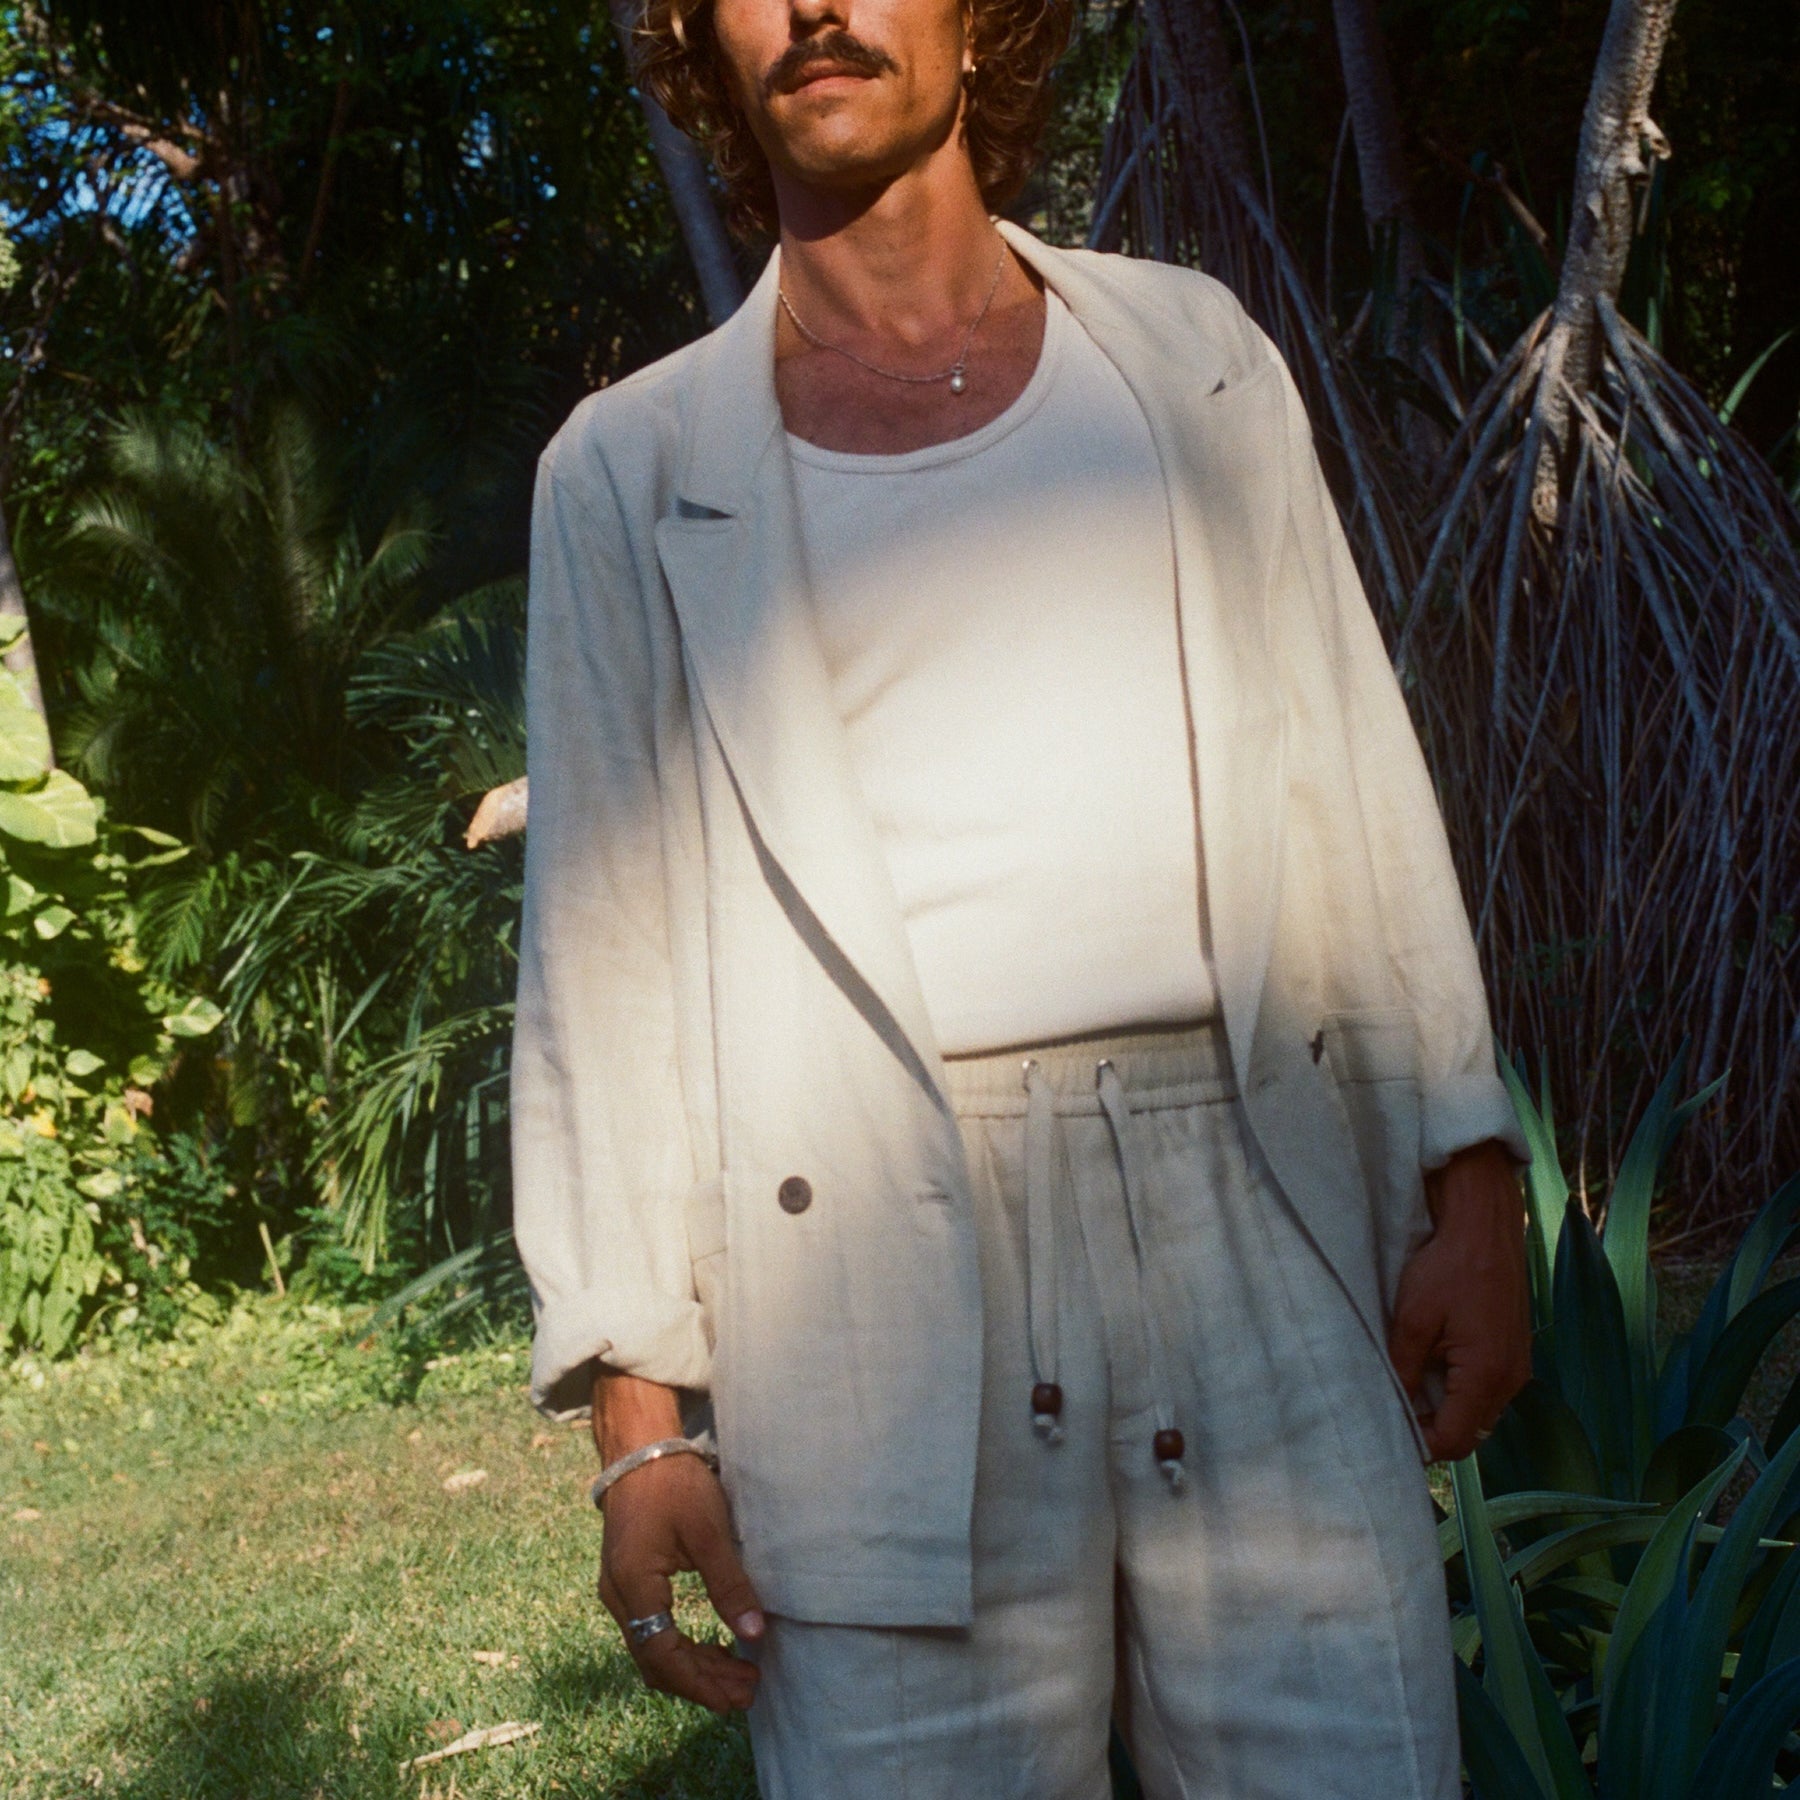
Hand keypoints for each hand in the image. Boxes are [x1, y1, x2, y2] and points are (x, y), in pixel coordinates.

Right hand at [591, 1370, 764, 1713]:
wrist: (640, 1449)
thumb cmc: (674, 1483)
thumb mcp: (709, 1531)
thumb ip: (730, 1584)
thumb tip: (756, 1634)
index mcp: (633, 1586)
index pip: (662, 1655)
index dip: (700, 1683)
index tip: (737, 1695)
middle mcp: (617, 1596)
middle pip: (655, 1660)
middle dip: (701, 1682)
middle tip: (748, 1691)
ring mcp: (618, 1590)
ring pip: (652, 1649)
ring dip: (693, 1667)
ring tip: (739, 1675)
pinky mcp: (627, 1581)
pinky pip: (651, 1630)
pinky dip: (682, 1646)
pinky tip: (715, 1647)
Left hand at [1386, 1138, 1531, 1462]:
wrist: (1485, 1229)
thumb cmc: (1447, 1269)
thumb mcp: (1413, 1321)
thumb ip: (1405, 1371)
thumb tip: (1397, 1409)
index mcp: (1487, 1376)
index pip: (1454, 1441)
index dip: (1421, 1443)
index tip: (1391, 1427)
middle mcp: (1511, 1381)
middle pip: (1470, 1433)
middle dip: (1434, 1429)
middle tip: (1397, 1408)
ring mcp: (1517, 1368)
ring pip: (1480, 1414)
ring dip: (1448, 1410)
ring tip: (1412, 1387)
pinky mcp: (1516, 1353)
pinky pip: (1489, 1391)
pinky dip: (1463, 1391)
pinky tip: (1436, 1368)